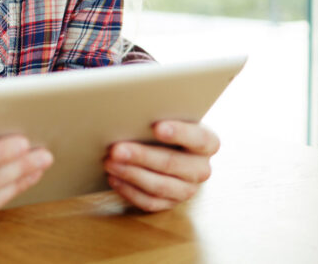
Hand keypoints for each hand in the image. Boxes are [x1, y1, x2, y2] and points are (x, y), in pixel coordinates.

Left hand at [102, 120, 218, 211]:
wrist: (174, 150)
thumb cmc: (168, 127)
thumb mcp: (171, 118)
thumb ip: (160, 116)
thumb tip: (133, 113)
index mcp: (208, 143)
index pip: (198, 138)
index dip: (179, 133)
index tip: (157, 127)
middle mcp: (201, 168)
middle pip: (172, 163)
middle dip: (141, 156)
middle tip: (116, 149)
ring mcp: (188, 189)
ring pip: (160, 186)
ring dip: (131, 174)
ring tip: (110, 163)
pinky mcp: (171, 203)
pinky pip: (150, 202)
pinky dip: (129, 191)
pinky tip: (114, 178)